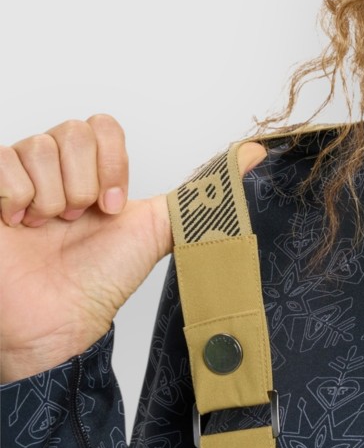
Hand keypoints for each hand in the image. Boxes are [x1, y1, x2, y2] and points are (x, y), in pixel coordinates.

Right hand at [0, 115, 264, 382]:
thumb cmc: (101, 281)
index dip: (110, 164)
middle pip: (71, 132)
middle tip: (78, 223)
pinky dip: (16, 197)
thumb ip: (200, 191)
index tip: (113, 208)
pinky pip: (3, 162)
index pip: (102, 125)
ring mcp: (20, 180)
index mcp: (94, 174)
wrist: (54, 322)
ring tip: (48, 229)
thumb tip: (255, 154)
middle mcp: (56, 171)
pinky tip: (18, 224)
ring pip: (37, 147)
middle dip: (82, 185)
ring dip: (51, 196)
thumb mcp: (158, 229)